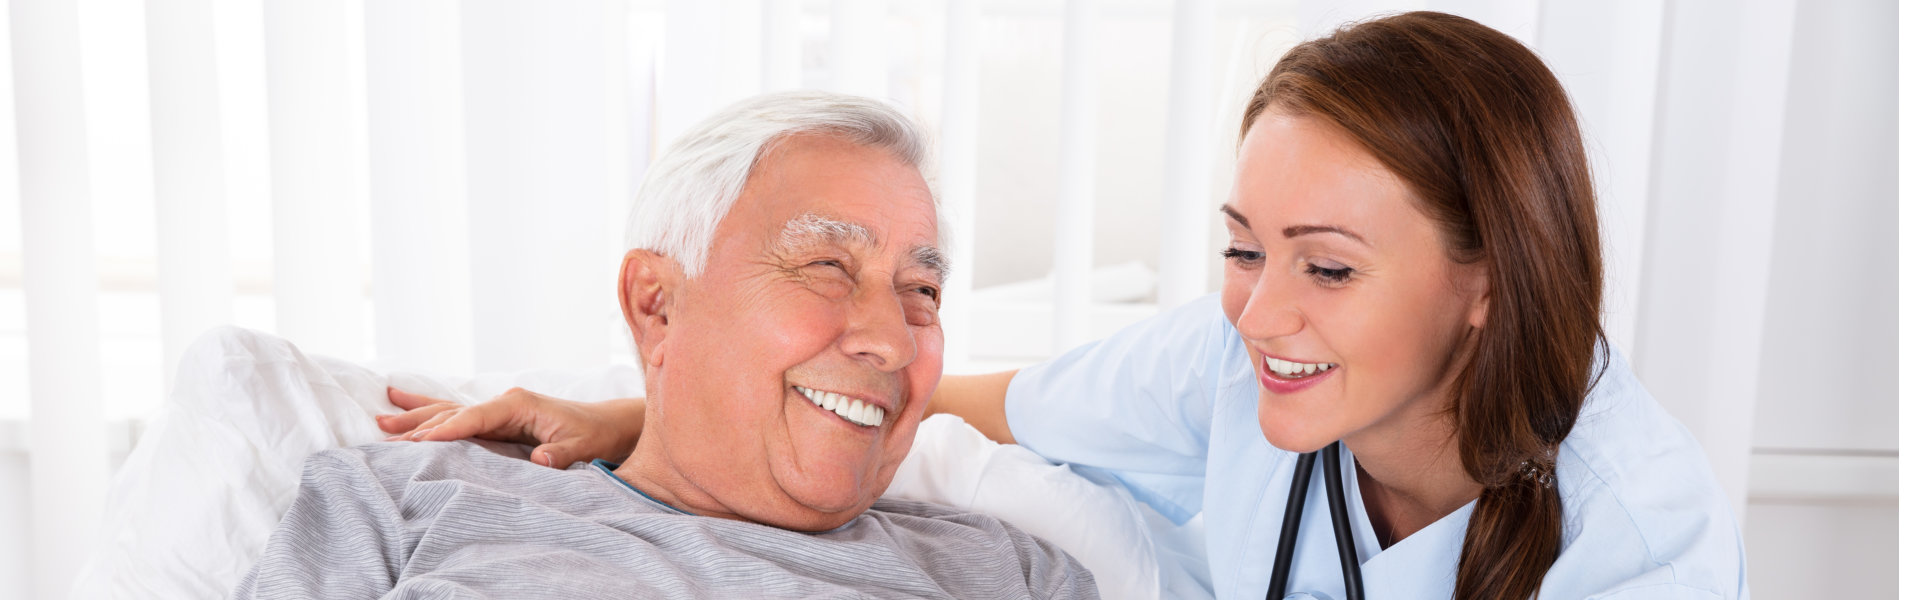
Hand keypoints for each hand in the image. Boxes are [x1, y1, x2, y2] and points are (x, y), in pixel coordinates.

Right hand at [378, 387, 645, 467]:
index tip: (418, 443)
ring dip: (415, 417)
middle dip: (419, 425)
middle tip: (384, 437)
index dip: (446, 431)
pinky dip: (431, 414)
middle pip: (452, 413)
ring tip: (381, 421)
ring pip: (447, 412)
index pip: (474, 418)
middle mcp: (503, 403)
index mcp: (518, 405)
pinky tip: (402, 402)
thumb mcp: (582, 447)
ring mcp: (497, 410)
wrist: (607, 425)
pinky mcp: (496, 420)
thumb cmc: (594, 436)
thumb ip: (560, 455)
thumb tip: (540, 460)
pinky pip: (457, 416)